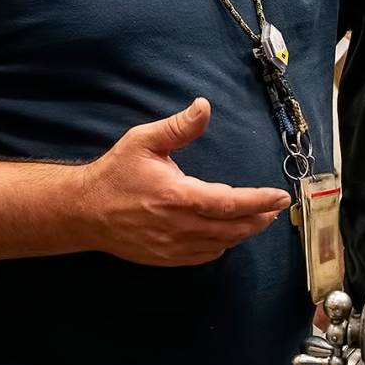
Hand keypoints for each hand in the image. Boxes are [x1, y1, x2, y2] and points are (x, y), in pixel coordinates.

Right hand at [78, 98, 291, 265]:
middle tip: (276, 207)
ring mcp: (173, 246)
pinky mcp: (166, 258)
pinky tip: (229, 234)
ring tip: (260, 218)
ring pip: (221, 244)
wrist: (83, 212)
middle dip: (259, 218)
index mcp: (177, 196)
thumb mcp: (143, 141)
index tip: (281, 196)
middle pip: (233, 229)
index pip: (230, 203)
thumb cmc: (115, 174)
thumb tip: (204, 106)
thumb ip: (178, 127)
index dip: (259, 201)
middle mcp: (179, 226)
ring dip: (244, 232)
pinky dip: (223, 245)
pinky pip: (204, 256)